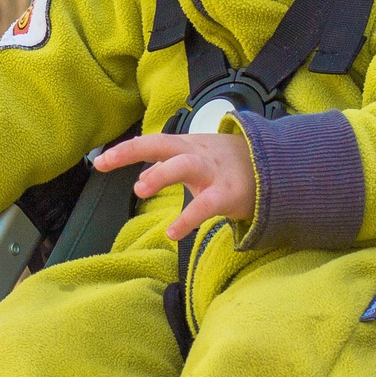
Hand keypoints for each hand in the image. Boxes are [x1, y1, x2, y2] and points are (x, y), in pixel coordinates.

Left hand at [93, 130, 256, 242]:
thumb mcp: (197, 159)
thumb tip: (141, 177)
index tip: (99, 162)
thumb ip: (168, 166)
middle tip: (106, 162)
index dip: (124, 151)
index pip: (151, 143)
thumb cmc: (228, 164)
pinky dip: (189, 219)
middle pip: (162, 144)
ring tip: (140, 188)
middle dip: (132, 150)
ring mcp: (214, 171)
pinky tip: (173, 233)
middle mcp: (197, 153)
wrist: (276, 166)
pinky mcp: (229, 193)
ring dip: (161, 174)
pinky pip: (206, 205)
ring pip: (185, 166)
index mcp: (186, 145)